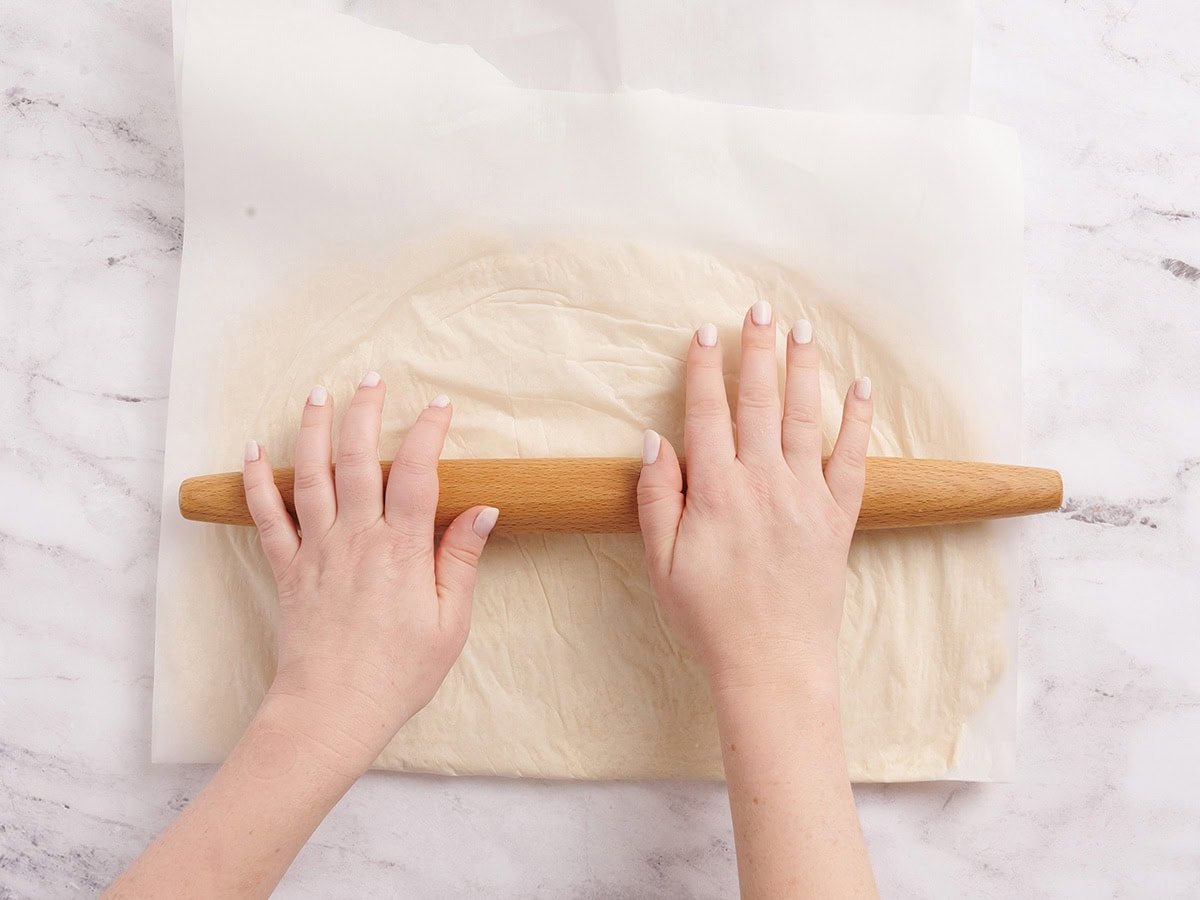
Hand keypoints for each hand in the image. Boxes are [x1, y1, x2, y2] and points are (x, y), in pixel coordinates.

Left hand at [241, 374, 498, 772]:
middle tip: (372, 379)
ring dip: (314, 430)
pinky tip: (254, 451)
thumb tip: (483, 511)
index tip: (439, 406)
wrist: (332, 711)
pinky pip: (267, 517)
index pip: (418, 473)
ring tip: (318, 393)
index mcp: (403, 549)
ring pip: (311, 475)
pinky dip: (258, 481)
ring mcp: (317, 550)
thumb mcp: (451, 623)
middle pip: (359, 459)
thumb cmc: (399, 673)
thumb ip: (462, 561)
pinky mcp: (288, 570)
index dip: (429, 433)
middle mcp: (357, 538)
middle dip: (366, 413)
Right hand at [636, 303, 872, 694]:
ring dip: (804, 369)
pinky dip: (858, 420)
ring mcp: (806, 497)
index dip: (705, 368)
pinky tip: (859, 387)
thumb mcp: (661, 563)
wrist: (772, 663)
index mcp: (715, 490)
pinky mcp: (838, 517)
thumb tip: (654, 440)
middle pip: (760, 401)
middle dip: (758, 350)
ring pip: (806, 417)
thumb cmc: (708, 617)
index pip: (707, 412)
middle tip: (760, 308)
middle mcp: (763, 482)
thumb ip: (656, 498)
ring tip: (802, 329)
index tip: (705, 332)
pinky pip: (852, 458)